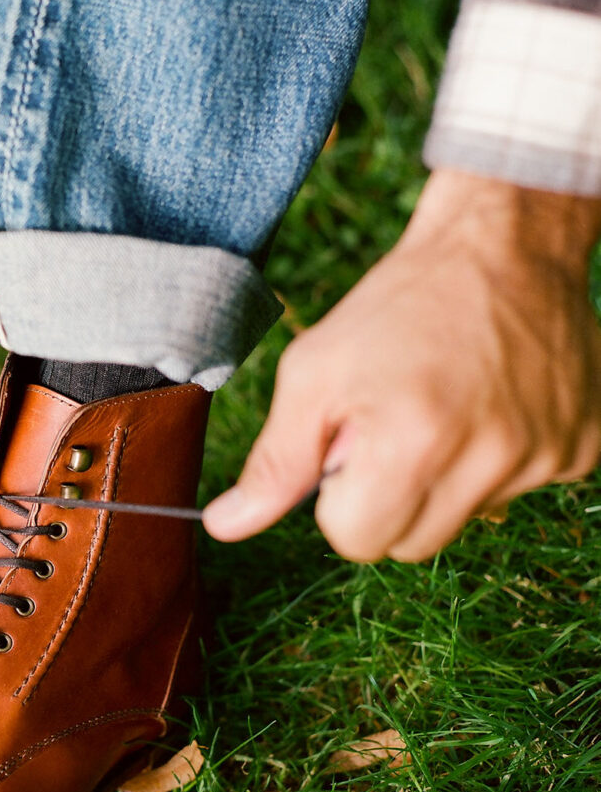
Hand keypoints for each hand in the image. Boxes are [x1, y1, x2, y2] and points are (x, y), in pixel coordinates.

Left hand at [204, 170, 600, 560]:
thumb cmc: (394, 308)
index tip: (349, 448)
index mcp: (415, 443)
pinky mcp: (582, 447)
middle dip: (389, 498)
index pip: (358, 542)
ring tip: (441, 408)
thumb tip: (226, 527)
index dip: (340, 500)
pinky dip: (497, 460)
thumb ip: (275, 461)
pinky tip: (489, 404)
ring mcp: (546, 456)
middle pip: (411, 545)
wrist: (500, 246)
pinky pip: (519, 491)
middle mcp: (492, 459)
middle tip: (392, 426)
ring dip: (443, 479)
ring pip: (465, 520)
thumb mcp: (314, 373)